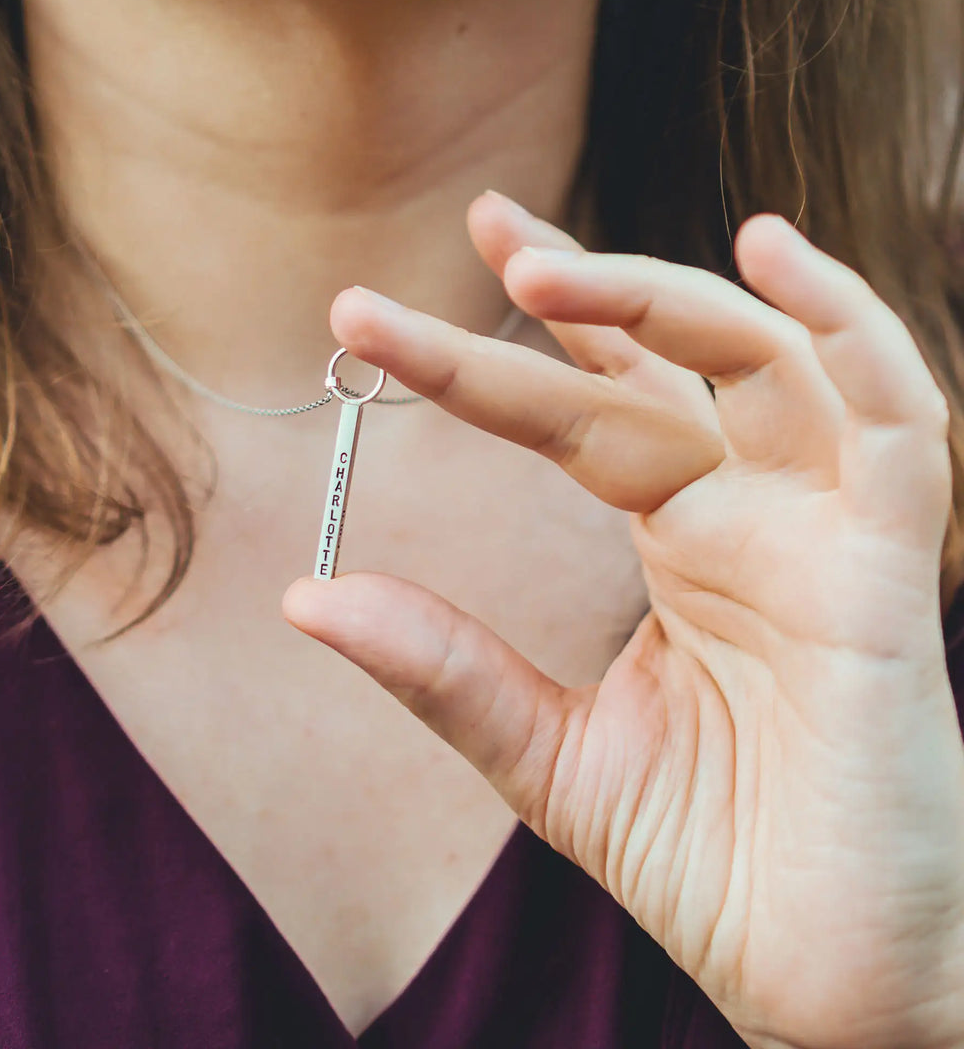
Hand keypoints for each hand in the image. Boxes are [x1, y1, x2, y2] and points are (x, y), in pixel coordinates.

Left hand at [283, 190, 963, 1048]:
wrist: (819, 977)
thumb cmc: (709, 857)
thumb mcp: (550, 752)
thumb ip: (446, 667)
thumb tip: (307, 595)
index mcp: (683, 544)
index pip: (595, 402)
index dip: (519, 338)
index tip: (395, 307)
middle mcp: (750, 518)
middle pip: (663, 363)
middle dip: (575, 290)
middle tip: (473, 232)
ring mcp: (822, 534)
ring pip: (766, 364)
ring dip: (664, 296)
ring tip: (537, 265)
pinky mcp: (889, 576)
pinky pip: (899, 422)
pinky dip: (850, 330)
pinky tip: (772, 255)